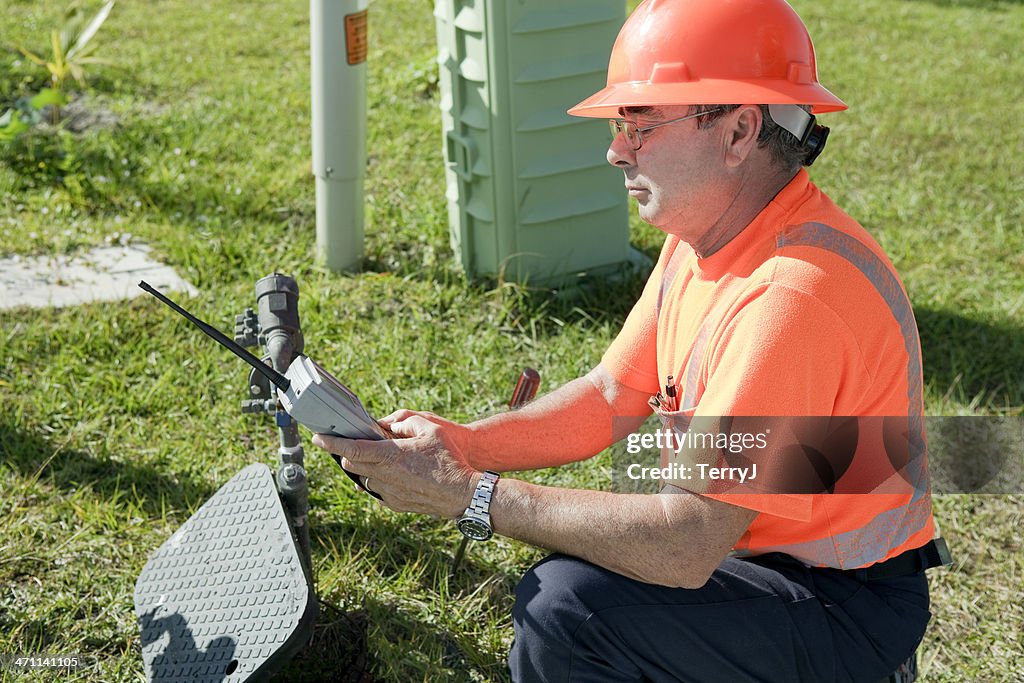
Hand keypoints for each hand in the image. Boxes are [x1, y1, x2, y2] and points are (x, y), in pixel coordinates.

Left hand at [311, 410, 479, 517]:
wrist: (463, 494)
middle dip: (349, 453)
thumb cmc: (449, 460)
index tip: (318, 438)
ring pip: (364, 478)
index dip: (331, 443)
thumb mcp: (431, 429)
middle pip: (352, 464)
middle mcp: (384, 476)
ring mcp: (388, 493)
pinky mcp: (395, 504)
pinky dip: (380, 480)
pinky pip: (377, 490)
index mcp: (390, 456)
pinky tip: (396, 473)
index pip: (352, 449)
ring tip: (384, 458)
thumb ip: (406, 423)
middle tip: (358, 442)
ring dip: (367, 467)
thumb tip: (388, 426)